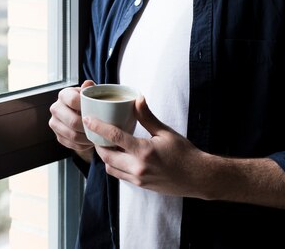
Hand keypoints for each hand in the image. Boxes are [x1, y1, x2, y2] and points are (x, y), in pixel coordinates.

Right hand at [49, 79, 95, 160]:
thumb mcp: (90, 93)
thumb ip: (89, 89)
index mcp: (63, 95)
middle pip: (72, 121)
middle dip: (88, 126)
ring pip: (72, 135)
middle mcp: (55, 108)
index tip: (95, 110)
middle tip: (99, 128)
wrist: (82, 113)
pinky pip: (72, 144)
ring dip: (87, 138)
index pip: (72, 100)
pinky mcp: (58, 136)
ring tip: (97, 136)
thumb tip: (88, 83)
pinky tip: (90, 141)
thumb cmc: (88, 101)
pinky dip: (83, 145)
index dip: (85, 106)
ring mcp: (55, 123)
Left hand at [84, 96, 208, 197]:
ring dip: (105, 155)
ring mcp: (138, 178)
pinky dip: (114, 164)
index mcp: (144, 151)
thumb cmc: (183, 152)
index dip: (98, 127)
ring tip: (106, 142)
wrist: (196, 176)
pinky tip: (119, 154)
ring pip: (110, 167)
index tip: (88, 119)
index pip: (114, 137)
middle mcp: (137, 167)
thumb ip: (148, 117)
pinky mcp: (140, 185)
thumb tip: (137, 99)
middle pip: (106, 155)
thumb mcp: (166, 132)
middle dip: (98, 143)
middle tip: (95, 130)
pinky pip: (119, 175)